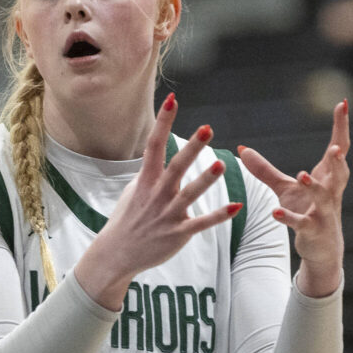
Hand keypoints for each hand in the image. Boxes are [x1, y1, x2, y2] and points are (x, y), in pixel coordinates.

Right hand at [76, 94, 240, 308]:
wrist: (116, 253)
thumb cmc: (127, 219)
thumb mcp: (133, 191)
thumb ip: (148, 174)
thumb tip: (154, 155)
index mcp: (145, 181)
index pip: (154, 145)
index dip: (164, 121)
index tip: (173, 99)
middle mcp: (156, 194)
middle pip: (175, 167)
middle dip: (192, 148)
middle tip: (207, 128)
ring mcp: (166, 214)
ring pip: (188, 195)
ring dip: (205, 180)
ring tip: (221, 164)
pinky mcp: (177, 233)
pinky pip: (200, 224)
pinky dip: (218, 216)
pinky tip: (236, 206)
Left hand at [238, 99, 349, 296]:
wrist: (321, 248)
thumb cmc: (306, 211)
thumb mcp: (285, 188)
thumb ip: (264, 170)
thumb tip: (241, 149)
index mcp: (328, 177)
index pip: (339, 148)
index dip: (341, 126)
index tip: (342, 103)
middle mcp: (331, 192)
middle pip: (340, 172)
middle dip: (338, 160)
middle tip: (336, 147)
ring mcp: (324, 213)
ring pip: (324, 198)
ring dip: (315, 187)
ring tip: (303, 175)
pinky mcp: (313, 230)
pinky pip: (302, 223)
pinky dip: (289, 217)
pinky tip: (274, 212)